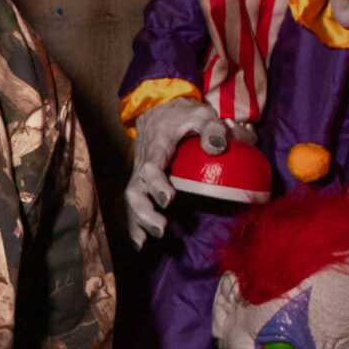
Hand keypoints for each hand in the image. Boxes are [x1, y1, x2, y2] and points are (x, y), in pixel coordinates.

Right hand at [125, 98, 250, 246]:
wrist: (157, 107)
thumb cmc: (182, 114)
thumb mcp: (201, 114)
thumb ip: (211, 129)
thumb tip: (217, 149)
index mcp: (157, 146)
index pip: (151, 167)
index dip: (157, 184)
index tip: (168, 199)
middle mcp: (143, 162)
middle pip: (135, 190)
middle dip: (144, 212)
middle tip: (161, 228)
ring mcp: (139, 172)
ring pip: (131, 199)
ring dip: (137, 220)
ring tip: (145, 241)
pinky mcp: (141, 180)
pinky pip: (133, 202)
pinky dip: (133, 222)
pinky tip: (139, 242)